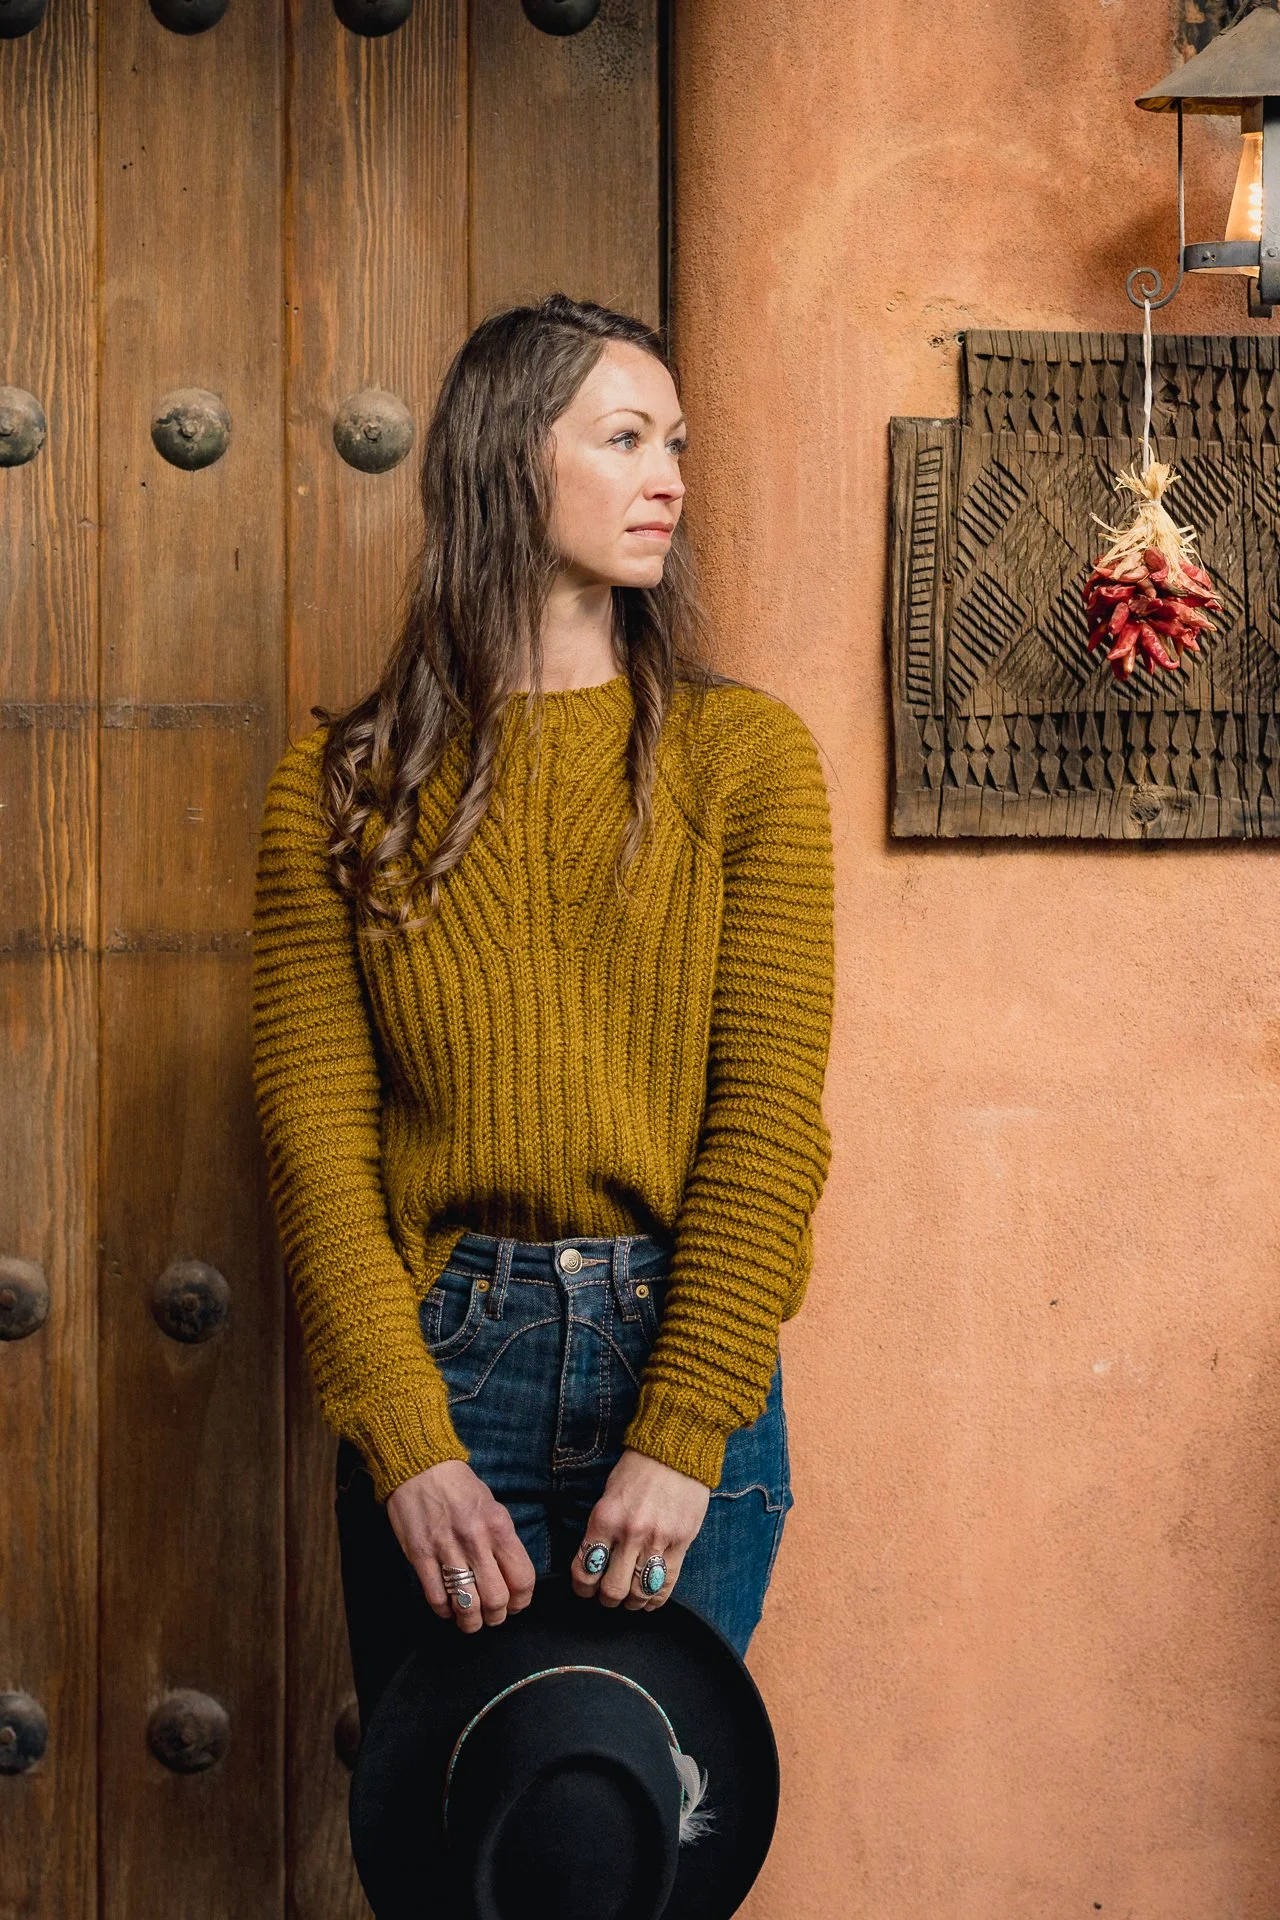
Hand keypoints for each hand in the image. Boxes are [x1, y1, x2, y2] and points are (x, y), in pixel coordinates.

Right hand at [386, 1459, 536, 1633]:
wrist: (420, 1468)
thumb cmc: (459, 1487)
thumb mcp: (493, 1506)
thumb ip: (502, 1540)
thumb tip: (510, 1576)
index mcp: (498, 1527)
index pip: (522, 1578)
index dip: (522, 1601)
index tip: (516, 1606)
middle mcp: (475, 1540)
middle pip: (496, 1599)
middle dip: (497, 1617)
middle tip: (492, 1617)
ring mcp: (446, 1550)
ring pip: (467, 1604)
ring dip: (471, 1622)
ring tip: (471, 1620)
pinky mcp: (420, 1556)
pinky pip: (436, 1598)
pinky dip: (444, 1611)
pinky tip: (448, 1607)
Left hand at [572, 1448, 709, 1612]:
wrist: (676, 1450)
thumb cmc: (638, 1469)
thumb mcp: (609, 1494)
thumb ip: (602, 1528)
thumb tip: (594, 1561)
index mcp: (605, 1519)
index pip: (585, 1570)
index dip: (582, 1588)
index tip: (585, 1590)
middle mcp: (629, 1533)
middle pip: (612, 1589)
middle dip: (606, 1600)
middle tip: (608, 1598)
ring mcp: (658, 1540)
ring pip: (640, 1592)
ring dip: (632, 1603)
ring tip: (630, 1601)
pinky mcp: (682, 1543)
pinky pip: (667, 1583)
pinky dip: (656, 1599)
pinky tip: (651, 1600)